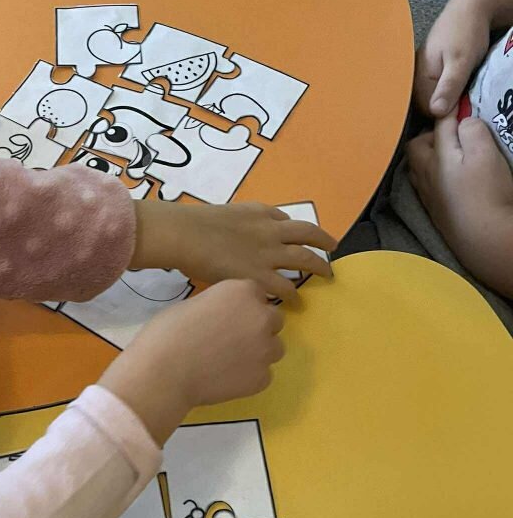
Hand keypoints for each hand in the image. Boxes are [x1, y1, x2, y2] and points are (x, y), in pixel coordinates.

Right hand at [99, 280, 283, 444]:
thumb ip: (220, 307)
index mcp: (243, 291)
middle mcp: (261, 317)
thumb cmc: (167, 333)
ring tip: (230, 362)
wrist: (164, 372)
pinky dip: (249, 378)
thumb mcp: (194, 304)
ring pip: (274, 349)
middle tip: (232, 341)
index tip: (228, 318)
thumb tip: (225, 318)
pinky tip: (226, 379)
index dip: (243, 307)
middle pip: (274, 320)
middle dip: (258, 328)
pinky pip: (264, 375)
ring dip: (258, 353)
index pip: (258, 294)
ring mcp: (265, 349)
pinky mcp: (262, 378)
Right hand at [131, 200, 335, 303]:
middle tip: (333, 247)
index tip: (299, 237)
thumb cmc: (192, 227)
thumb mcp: (221, 216)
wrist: (185, 235)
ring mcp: (269, 254)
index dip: (294, 229)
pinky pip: (286, 288)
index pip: (285, 220)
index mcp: (259, 213)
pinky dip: (294, 296)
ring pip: (305, 259)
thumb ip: (237, 225)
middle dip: (323, 240)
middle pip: (307, 233)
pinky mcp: (261, 277)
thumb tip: (238, 237)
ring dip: (319, 267)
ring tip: (328, 276)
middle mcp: (270, 230)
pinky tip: (297, 304)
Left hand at [408, 115, 512, 295]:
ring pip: (418, 167)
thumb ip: (471, 130)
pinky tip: (447, 179)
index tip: (461, 101)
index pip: (439, 124)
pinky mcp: (434, 211)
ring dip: (430, 156)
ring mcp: (427, 195)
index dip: (451, 110)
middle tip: (454, 132)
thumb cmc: (485, 194)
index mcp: (435, 156)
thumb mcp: (484, 153)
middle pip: (418, 146)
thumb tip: (462, 121)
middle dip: (432, 135)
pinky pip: (425, 185)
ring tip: (449, 153)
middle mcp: (424, 175)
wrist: (483, 239)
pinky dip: (433, 175)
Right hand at [414, 0, 490, 117]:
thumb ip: (448, 86)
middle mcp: (415, 76)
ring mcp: (422, 72)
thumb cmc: (466, 31)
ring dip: (446, 100)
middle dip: (443, 107)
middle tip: (463, 101)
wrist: (472, 5)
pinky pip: (435, 88)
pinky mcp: (431, 69)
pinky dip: (446, 91)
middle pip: (426, 105)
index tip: (461, 111)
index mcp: (417, 77)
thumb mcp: (460, 61)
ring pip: (431, 97)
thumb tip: (435, 112)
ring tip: (461, 94)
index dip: (444, 114)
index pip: (426, 110)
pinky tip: (457, 87)